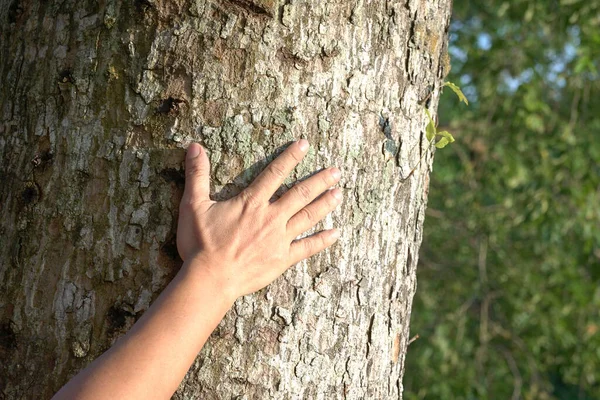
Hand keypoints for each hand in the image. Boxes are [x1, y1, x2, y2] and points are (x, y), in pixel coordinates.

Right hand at [176, 140, 341, 299]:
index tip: (304, 145)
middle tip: (336, 171)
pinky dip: (322, 240)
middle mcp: (270, 217)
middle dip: (319, 181)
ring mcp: (279, 239)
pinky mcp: (282, 259)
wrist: (209, 279)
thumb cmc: (200, 244)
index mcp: (251, 202)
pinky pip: (307, 248)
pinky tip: (336, 233)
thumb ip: (197, 174)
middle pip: (300, 194)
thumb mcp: (193, 205)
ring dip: (324, 204)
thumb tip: (194, 146)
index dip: (290, 157)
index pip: (275, 173)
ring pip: (308, 217)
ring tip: (339, 193)